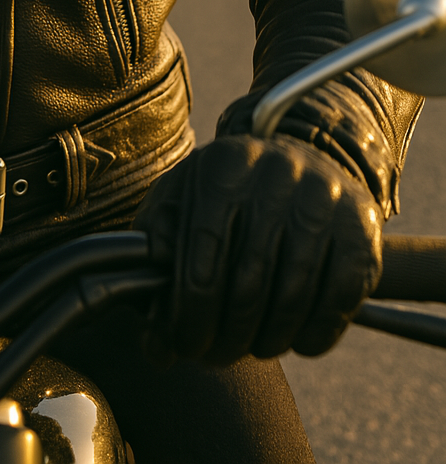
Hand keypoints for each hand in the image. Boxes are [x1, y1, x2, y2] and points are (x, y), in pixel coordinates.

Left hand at [134, 133, 381, 364]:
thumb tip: (155, 342)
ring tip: (251, 347)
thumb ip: (158, 263)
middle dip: (227, 337)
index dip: (190, 314)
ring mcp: (325, 198)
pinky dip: (312, 335)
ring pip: (293, 297)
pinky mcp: (362, 227)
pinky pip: (338, 301)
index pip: (203, 255)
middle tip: (215, 358)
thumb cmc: (228, 197)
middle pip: (249, 282)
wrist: (300, 160)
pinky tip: (293, 339)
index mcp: (224, 167)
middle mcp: (277, 172)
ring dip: (268, 341)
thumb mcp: (181, 205)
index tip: (184, 347)